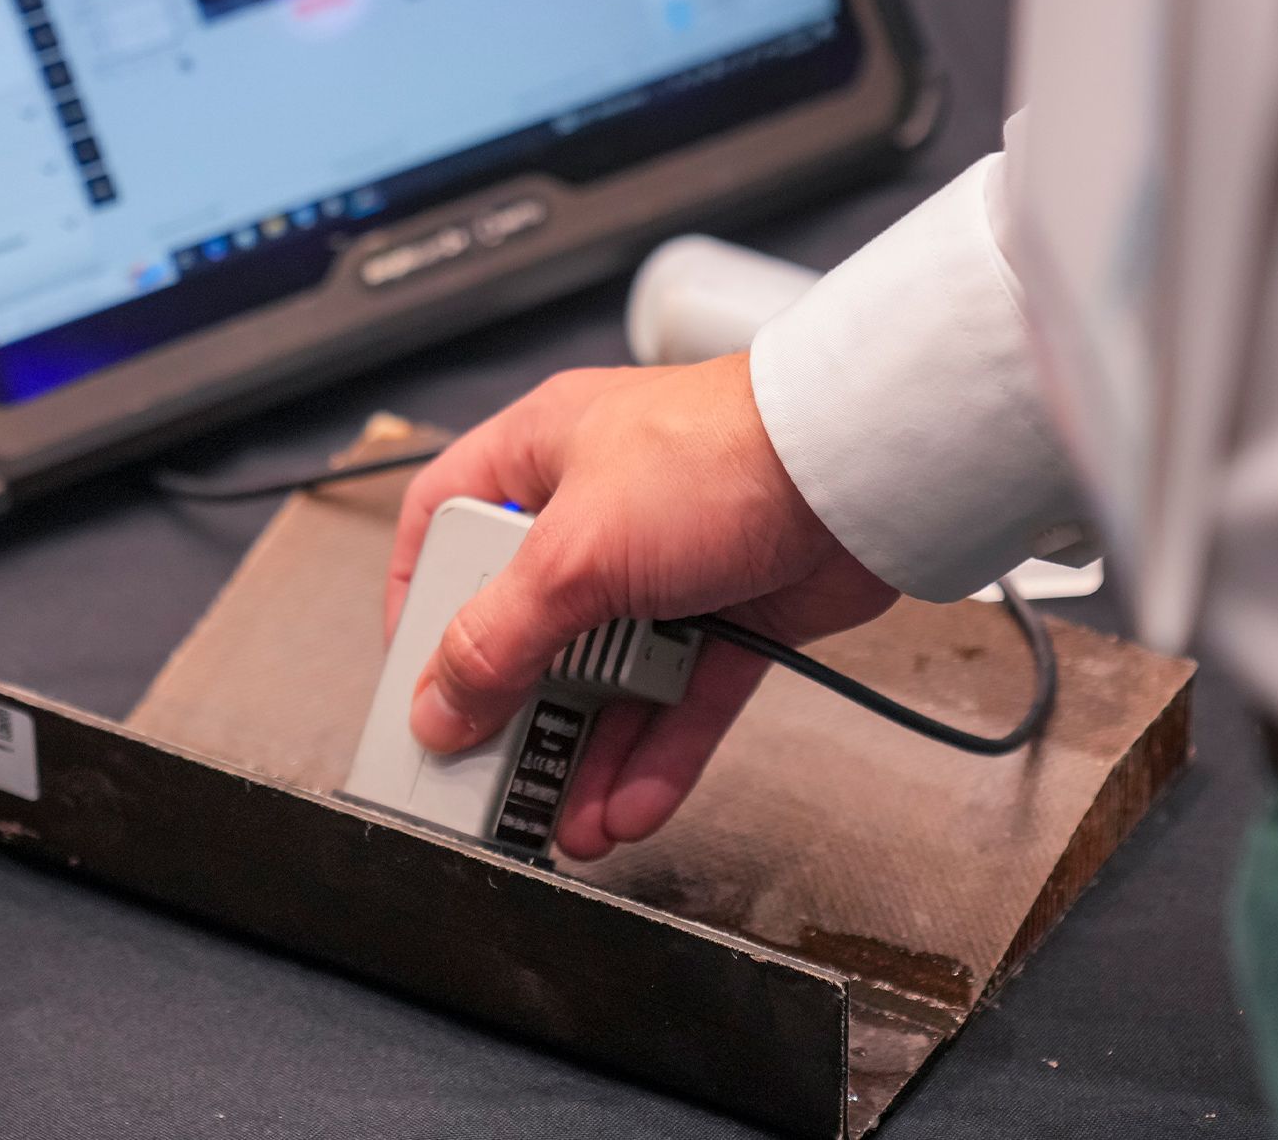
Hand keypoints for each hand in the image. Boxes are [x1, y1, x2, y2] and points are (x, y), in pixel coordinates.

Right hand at [385, 354, 896, 859]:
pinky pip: (681, 702)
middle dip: (514, 709)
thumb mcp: (573, 551)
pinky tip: (629, 806)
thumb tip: (438, 706)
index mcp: (542, 456)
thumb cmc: (726, 454)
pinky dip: (656, 757)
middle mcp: (601, 509)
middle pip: (530, 623)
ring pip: (609, 677)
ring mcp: (670, 565)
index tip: (417, 680)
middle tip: (489, 775)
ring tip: (562, 823)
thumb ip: (498, 638)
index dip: (424, 603)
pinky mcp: (736, 614)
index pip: (450, 525)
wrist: (860, 469)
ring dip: (587, 755)